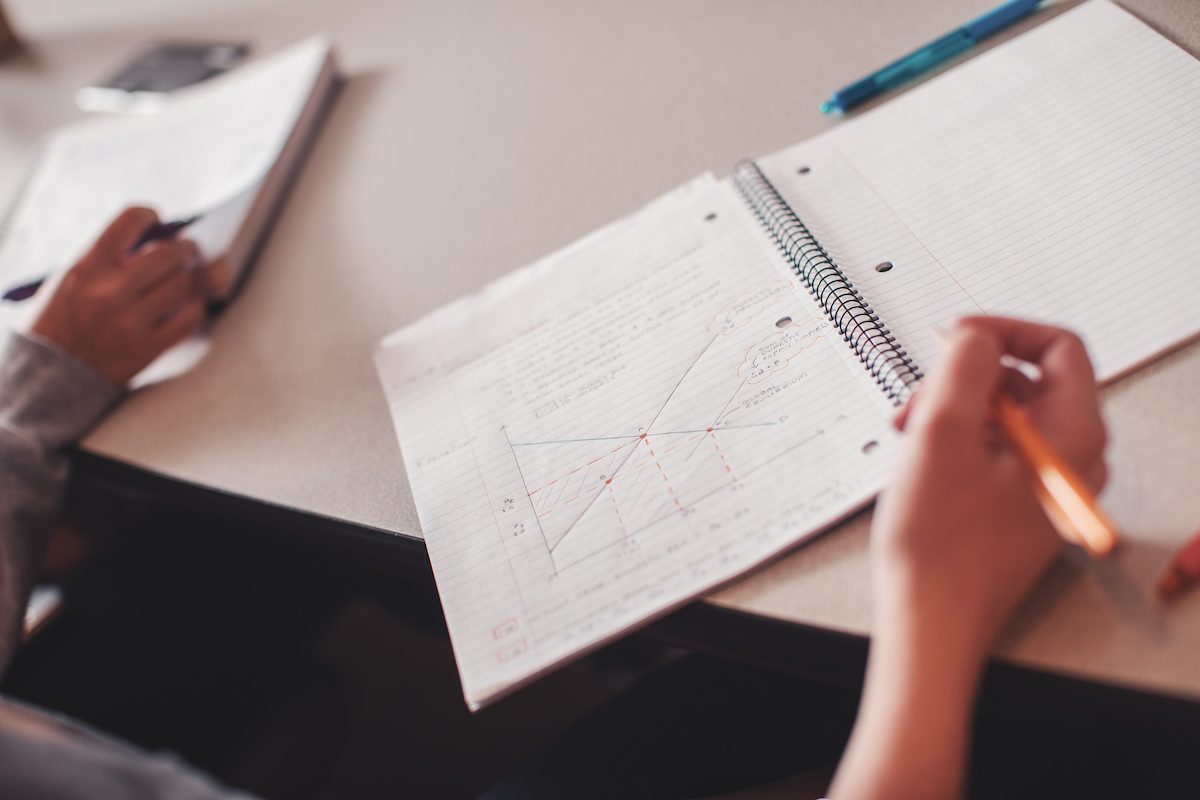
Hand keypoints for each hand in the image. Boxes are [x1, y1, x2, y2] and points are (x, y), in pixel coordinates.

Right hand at [31, 207, 208, 385]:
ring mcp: (131, 321)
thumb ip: (109, 258)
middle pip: (167, 255)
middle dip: (182, 249)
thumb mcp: (73, 279)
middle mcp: (109, 292)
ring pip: (182, 284)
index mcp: (87, 268)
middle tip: (185, 250)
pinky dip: (194, 306)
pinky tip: (187, 303)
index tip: (156, 221)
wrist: (53, 375)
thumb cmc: (66, 320)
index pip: (128, 222)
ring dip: (188, 278)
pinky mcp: (149, 347)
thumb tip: (157, 237)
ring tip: (182, 278)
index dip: (149, 216)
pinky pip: (189, 317)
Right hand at [830, 317, 1107, 799]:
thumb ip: (964, 366)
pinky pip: (995, 451)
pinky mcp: (1018, 507)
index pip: (1060, 348)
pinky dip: (956, 442)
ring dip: (953, 410)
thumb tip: (974, 336)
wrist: (930, 623)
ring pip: (1005, 416)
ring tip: (909, 434)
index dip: (1002, 331)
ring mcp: (1045, 487)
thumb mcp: (943, 432)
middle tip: (918, 399)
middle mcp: (1071, 461)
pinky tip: (919, 462)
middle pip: (1028, 381)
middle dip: (965, 378)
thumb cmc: (941, 547)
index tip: (954, 338)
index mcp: (1073, 438)